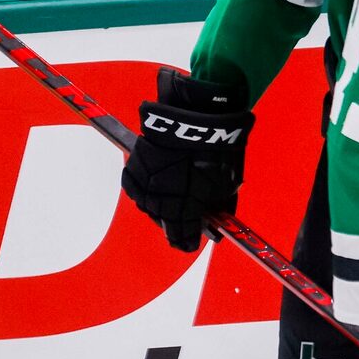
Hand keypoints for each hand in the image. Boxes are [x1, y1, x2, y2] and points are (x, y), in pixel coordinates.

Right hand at [119, 67, 250, 251]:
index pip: (180, 237)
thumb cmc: (216, 151)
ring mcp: (142, 184)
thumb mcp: (226, 184)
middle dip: (175, 221)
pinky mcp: (132, 166)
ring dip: (160, 204)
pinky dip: (148, 187)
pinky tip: (158, 182)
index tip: (191, 242)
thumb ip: (218, 206)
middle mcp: (156, 201)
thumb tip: (217, 217)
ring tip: (174, 195)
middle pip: (163, 221)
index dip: (186, 241)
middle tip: (186, 218)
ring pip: (148, 204)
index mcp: (181, 210)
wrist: (196, 115)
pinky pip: (138, 186)